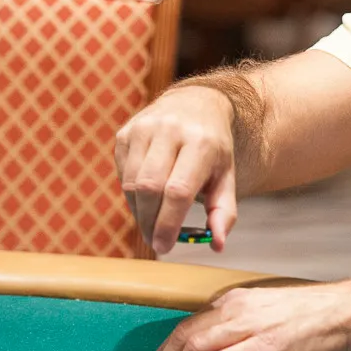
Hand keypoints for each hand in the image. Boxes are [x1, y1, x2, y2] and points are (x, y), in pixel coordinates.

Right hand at [114, 86, 238, 253]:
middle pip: (149, 189)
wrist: (196, 102)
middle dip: (150, 222)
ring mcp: (144, 129)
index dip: (168, 223)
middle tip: (156, 241)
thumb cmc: (213, 148)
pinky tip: (147, 197)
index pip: (178, 190)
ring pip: (131, 184)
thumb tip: (217, 245)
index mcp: (202, 143)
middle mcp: (171, 131)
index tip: (164, 247)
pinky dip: (132, 194)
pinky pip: (122, 174)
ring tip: (153, 222)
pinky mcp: (126, 132)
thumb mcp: (227, 175)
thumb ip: (224, 210)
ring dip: (139, 211)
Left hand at [146, 283, 350, 350]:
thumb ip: (245, 330)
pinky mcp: (263, 344)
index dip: (167, 350)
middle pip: (184, 335)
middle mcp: (237, 307)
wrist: (348, 310)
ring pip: (195, 347)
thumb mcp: (271, 315)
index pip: (189, 324)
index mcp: (238, 300)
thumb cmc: (317, 316)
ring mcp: (249, 324)